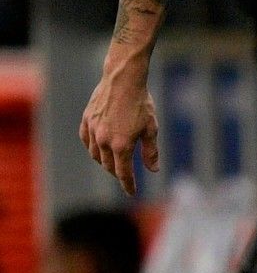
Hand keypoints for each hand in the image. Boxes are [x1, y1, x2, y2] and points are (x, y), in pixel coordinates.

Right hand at [79, 68, 157, 196]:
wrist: (123, 80)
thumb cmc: (141, 103)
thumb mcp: (151, 128)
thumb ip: (150, 151)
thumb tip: (153, 170)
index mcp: (121, 145)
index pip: (123, 173)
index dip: (128, 185)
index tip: (132, 193)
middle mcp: (103, 141)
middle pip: (108, 166)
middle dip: (117, 172)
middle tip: (125, 175)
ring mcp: (93, 131)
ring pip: (95, 155)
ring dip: (104, 161)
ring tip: (113, 162)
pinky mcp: (86, 120)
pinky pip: (86, 140)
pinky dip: (92, 147)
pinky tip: (98, 148)